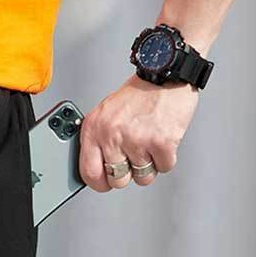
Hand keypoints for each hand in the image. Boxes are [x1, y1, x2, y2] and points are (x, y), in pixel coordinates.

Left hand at [79, 75, 199, 191]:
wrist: (165, 72)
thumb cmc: (136, 95)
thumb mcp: (104, 113)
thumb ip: (97, 140)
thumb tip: (94, 169)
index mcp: (94, 129)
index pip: (89, 172)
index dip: (98, 183)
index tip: (105, 183)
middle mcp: (112, 135)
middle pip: (118, 181)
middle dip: (128, 174)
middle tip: (133, 156)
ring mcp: (137, 140)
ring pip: (143, 177)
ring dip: (149, 165)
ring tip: (148, 144)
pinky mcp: (161, 142)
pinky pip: (163, 167)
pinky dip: (166, 157)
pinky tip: (162, 139)